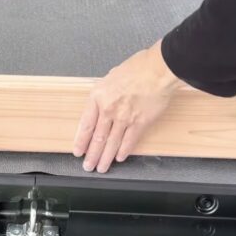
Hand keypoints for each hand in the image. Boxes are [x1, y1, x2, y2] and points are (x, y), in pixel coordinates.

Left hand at [73, 40, 185, 172]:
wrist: (157, 69)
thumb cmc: (137, 67)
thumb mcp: (111, 77)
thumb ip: (105, 93)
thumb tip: (103, 102)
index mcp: (98, 96)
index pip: (85, 125)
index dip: (81, 141)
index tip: (78, 150)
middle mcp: (109, 109)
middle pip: (97, 138)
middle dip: (91, 155)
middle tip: (88, 166)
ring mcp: (124, 117)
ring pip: (112, 143)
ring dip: (105, 157)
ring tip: (101, 167)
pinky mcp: (140, 122)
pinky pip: (129, 141)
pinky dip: (124, 151)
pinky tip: (119, 158)